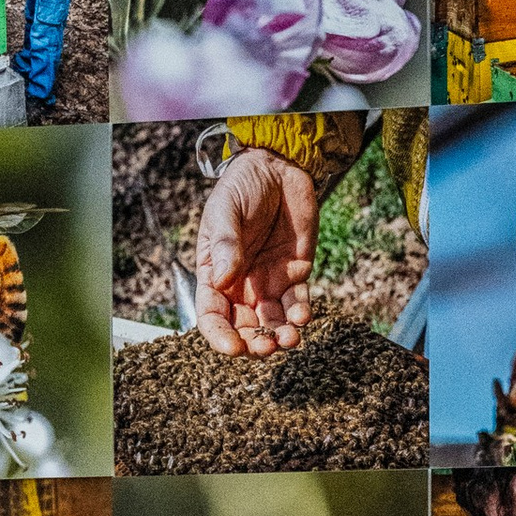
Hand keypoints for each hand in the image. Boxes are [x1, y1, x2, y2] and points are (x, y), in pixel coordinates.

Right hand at [195, 148, 319, 360]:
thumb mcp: (225, 209)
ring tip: (289, 339)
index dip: (220, 336)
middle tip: (267, 347)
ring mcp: (268, 283)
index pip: (212, 315)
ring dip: (280, 336)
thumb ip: (225, 242)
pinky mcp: (295, 275)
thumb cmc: (242, 186)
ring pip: (272, 322)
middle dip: (254, 344)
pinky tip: (303, 317)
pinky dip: (300, 315)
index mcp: (214, 275)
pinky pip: (298, 304)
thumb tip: (223, 278)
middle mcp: (240, 286)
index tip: (233, 348)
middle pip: (243, 328)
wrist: (278, 167)